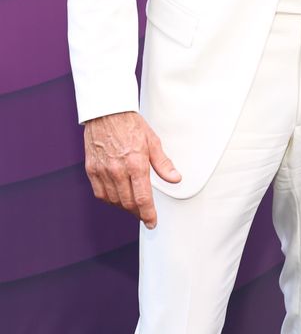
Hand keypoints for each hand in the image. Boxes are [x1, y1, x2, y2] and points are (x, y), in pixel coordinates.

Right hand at [84, 111, 180, 228]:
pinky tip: (117, 196)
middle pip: (128, 203)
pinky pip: (100, 193)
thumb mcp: (153, 141)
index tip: (152, 222)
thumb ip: (163, 163)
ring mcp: (103, 171)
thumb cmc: (130, 124)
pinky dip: (109, 199)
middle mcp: (118, 170)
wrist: (106, 112)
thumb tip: (175, 178)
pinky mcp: (92, 170)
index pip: (142, 198)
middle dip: (138, 212)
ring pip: (114, 200)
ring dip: (124, 206)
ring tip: (133, 204)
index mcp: (136, 163)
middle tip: (144, 214)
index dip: (148, 214)